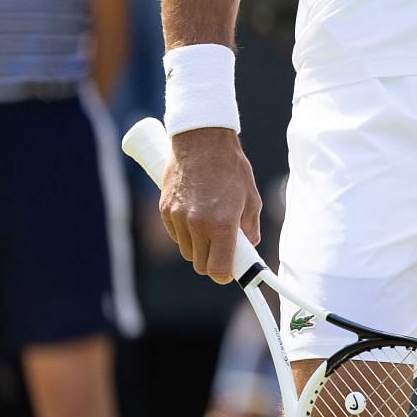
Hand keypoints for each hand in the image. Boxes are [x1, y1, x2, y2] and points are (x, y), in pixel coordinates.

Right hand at [162, 127, 261, 283]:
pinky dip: (186, 234)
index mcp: (222, 224)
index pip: (217, 268)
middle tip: (223, 249)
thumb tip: (248, 247)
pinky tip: (196, 216)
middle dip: (212, 261)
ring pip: (187, 251)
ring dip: (199, 247)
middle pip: (200, 264)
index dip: (224, 275)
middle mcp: (197, 224)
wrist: (202, 141)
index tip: (229, 273)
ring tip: (210, 228)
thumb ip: (250, 227)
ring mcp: (178, 218)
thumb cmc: (231, 167)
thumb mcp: (251, 198)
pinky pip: (176, 235)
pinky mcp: (165, 210)